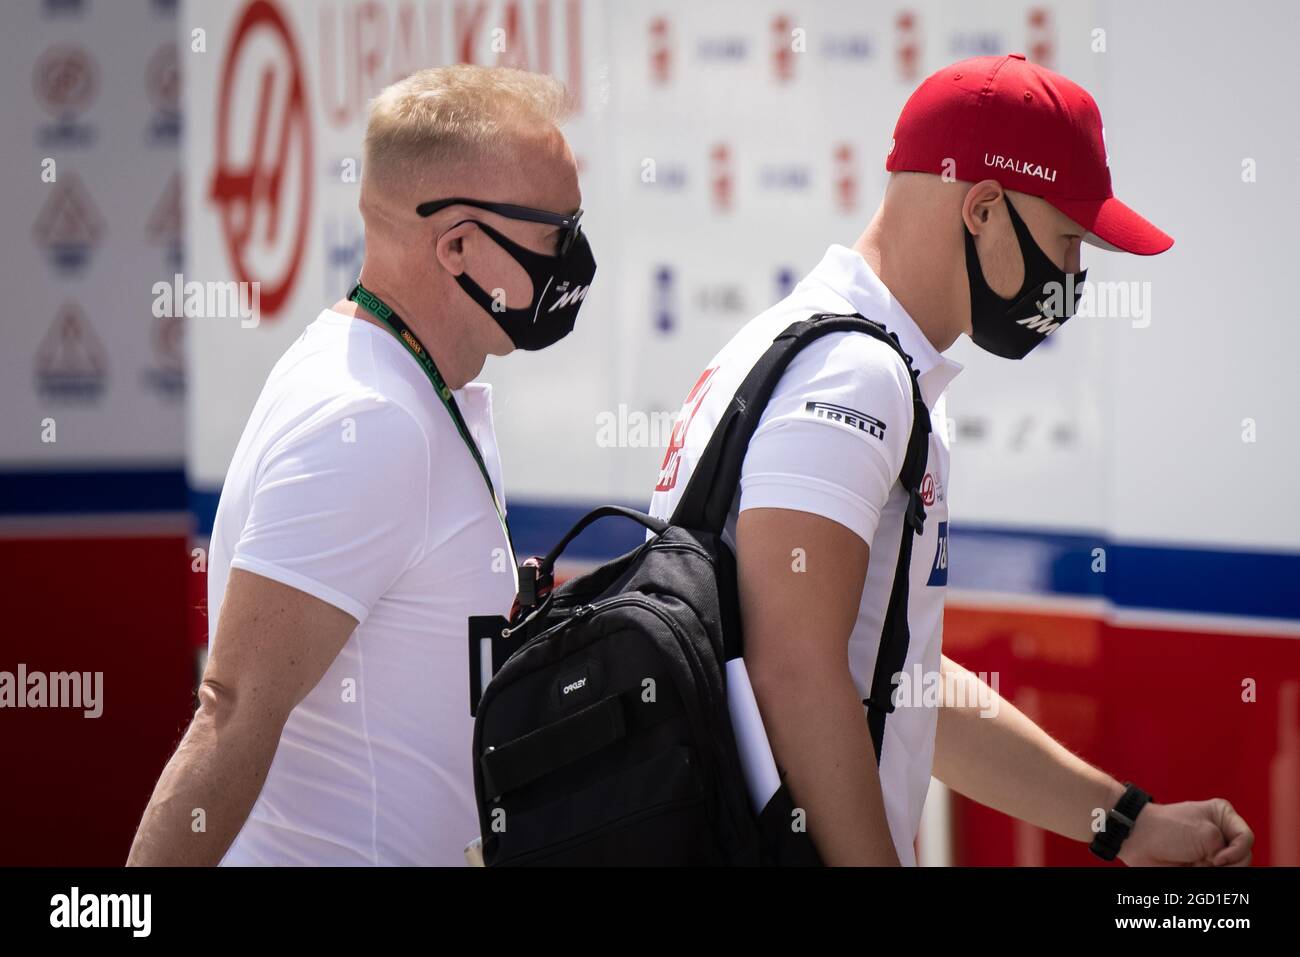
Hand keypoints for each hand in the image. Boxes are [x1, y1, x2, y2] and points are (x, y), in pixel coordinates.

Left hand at [1118, 798, 1253, 866]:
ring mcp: (1211, 851)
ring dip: (1213, 870)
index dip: (1237, 852)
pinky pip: (1214, 875)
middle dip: (1226, 864)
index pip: (1247, 839)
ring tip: (1194, 864)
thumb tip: (1231, 866)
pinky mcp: (1201, 865)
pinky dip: (1205, 874)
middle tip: (1208, 863)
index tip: (1218, 858)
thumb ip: (1231, 850)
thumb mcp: (1207, 834)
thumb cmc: (1169, 828)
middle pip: (1243, 858)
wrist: (1138, 839)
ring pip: (1230, 869)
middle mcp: (1220, 833)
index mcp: (1223, 815)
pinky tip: (1191, 868)